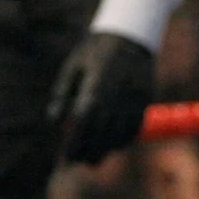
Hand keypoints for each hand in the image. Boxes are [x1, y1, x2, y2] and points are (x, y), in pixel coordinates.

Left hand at [48, 32, 155, 163]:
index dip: (75, 144)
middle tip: (79, 162)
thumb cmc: (94, 51)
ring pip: (120, 135)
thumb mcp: (73, 67)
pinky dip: (124, 140)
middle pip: (102, 135)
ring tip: (94, 158)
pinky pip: (135, 128)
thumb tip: (54, 122)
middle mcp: (115, 97)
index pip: (83, 124)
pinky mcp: (145, 101)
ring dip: (107, 150)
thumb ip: (63, 95)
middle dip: (90, 153)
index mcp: (94, 88)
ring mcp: (132, 100)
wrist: (129, 36)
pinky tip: (113, 145)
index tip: (67, 159)